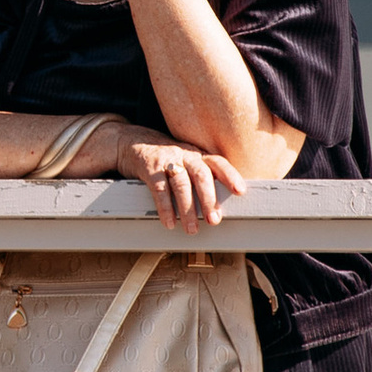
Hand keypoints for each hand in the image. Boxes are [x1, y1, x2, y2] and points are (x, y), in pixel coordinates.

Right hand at [116, 127, 248, 231]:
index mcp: (197, 155)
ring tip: (192, 229)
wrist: (131, 143)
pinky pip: (159, 189)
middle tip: (214, 220)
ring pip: (181, 184)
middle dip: (209, 199)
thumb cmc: (165, 159)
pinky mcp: (149, 168)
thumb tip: (218, 206)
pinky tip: (169, 222)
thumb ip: (201, 176)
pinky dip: (165, 208)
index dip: (230, 176)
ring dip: (187, 209)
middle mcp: (185, 155)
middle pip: (201, 175)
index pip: (218, 163)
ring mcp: (167, 160)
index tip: (240, 191)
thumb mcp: (186, 162)